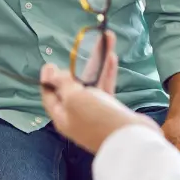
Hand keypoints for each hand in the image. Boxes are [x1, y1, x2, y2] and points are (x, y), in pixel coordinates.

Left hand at [39, 52, 157, 154]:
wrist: (131, 138)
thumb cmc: (98, 118)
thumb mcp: (74, 99)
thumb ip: (63, 84)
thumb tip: (51, 75)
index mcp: (62, 116)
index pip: (50, 96)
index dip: (48, 79)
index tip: (49, 63)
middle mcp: (77, 114)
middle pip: (73, 85)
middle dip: (78, 64)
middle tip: (79, 46)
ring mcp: (95, 112)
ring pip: (93, 82)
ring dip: (97, 62)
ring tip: (104, 41)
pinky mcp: (112, 109)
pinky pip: (106, 86)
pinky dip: (107, 72)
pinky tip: (110, 56)